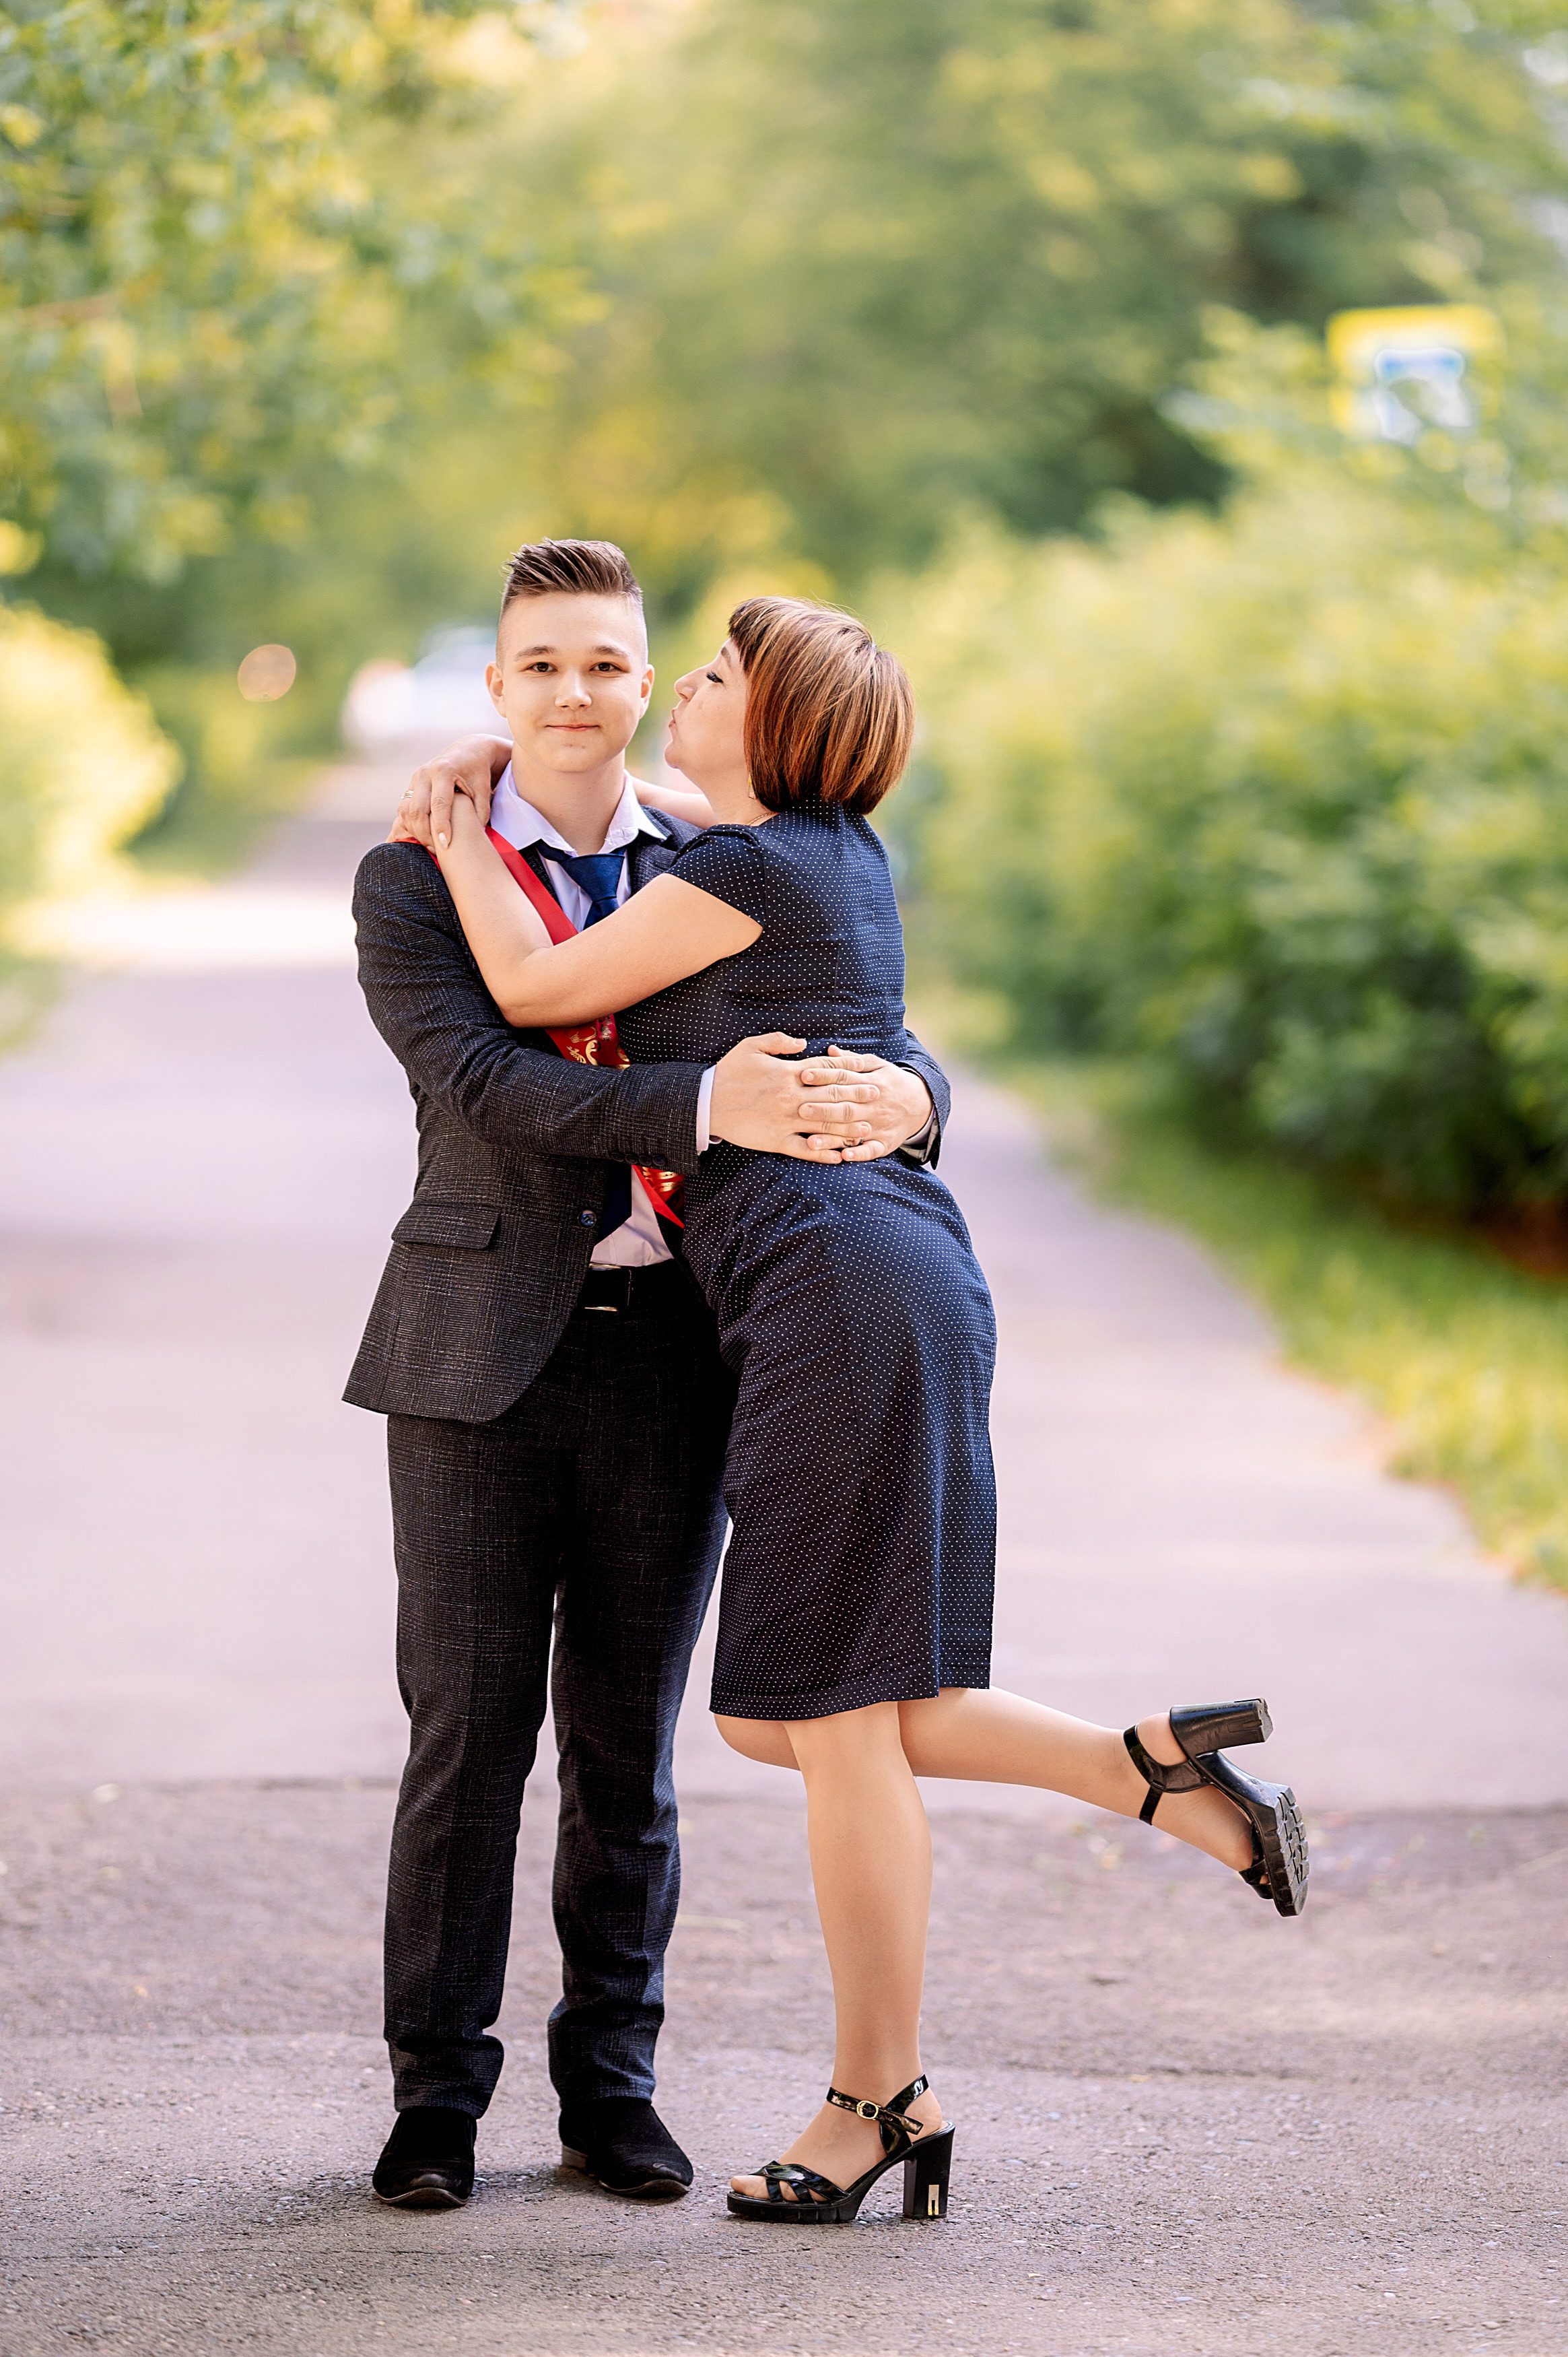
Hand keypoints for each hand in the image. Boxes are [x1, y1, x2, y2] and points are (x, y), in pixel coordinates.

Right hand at [388, 735, 510, 849]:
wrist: (468, 751)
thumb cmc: (478, 772)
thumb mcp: (483, 790)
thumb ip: (480, 812)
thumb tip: (475, 837)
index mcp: (443, 771)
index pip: (438, 804)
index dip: (440, 826)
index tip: (445, 845)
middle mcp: (424, 773)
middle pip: (417, 810)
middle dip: (425, 833)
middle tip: (437, 850)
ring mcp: (415, 779)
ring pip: (406, 810)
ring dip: (415, 831)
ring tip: (431, 845)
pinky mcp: (411, 785)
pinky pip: (404, 808)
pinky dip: (410, 824)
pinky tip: (422, 835)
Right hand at [710, 1034, 891, 1161]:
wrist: (705, 1102)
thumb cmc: (728, 1072)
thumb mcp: (751, 1046)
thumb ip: (779, 1042)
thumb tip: (805, 1043)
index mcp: (788, 1074)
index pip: (826, 1070)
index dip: (849, 1069)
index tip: (867, 1070)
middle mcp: (791, 1098)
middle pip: (832, 1096)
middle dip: (857, 1096)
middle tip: (877, 1096)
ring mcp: (785, 1121)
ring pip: (824, 1125)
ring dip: (848, 1127)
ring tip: (868, 1128)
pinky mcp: (776, 1141)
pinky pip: (805, 1150)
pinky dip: (823, 1154)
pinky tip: (840, 1157)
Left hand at [804, 1049, 932, 1162]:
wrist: (921, 1104)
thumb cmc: (892, 1082)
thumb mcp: (878, 1066)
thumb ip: (853, 1061)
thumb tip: (830, 1050)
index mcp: (871, 1083)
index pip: (844, 1078)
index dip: (824, 1076)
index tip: (804, 1075)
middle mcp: (874, 1105)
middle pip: (845, 1107)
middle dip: (823, 1108)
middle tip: (800, 1109)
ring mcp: (879, 1125)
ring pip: (853, 1131)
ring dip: (832, 1138)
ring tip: (811, 1141)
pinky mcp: (885, 1143)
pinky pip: (871, 1151)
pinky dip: (858, 1154)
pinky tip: (843, 1156)